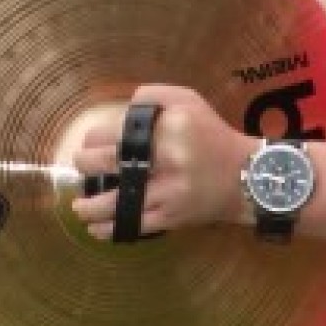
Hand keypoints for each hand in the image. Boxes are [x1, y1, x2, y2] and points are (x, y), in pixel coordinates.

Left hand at [69, 83, 252, 238]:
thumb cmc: (211, 134)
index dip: (94, 138)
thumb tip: (117, 112)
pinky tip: (96, 229)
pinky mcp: (172, 217)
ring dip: (90, 206)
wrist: (247, 176)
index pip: (116, 130)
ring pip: (117, 202)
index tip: (90, 142)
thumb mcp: (187, 100)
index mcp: (169, 127)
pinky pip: (135, 225)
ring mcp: (169, 192)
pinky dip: (111, 228)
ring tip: (78, 206)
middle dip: (85, 165)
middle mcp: (168, 159)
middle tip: (80, 167)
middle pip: (108, 161)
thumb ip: (150, 96)